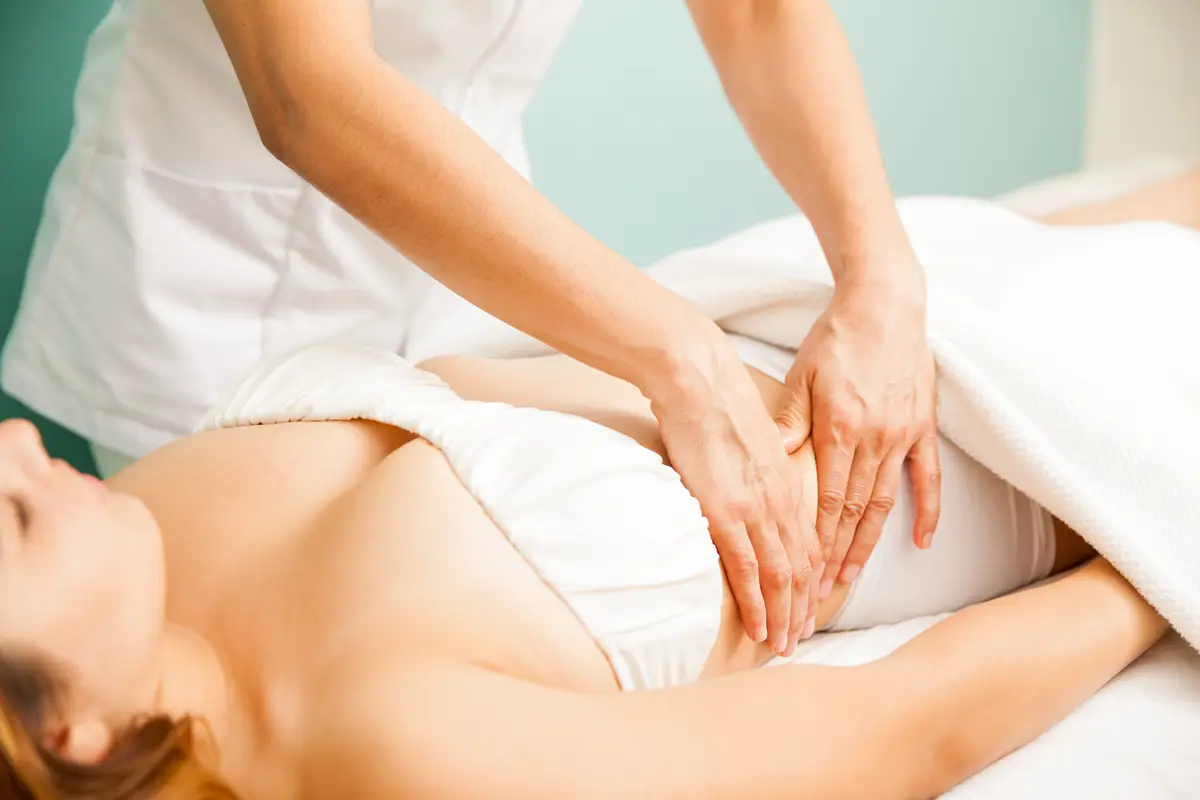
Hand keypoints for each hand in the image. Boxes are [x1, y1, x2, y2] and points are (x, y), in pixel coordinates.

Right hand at [648, 329, 823, 656]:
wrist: (698, 379)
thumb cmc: (716, 399)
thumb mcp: (752, 435)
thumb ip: (759, 465)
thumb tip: (750, 482)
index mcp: (788, 480)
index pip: (808, 540)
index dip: (811, 577)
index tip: (808, 604)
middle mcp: (782, 499)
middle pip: (801, 566)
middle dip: (801, 608)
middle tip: (799, 638)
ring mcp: (757, 508)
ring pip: (781, 576)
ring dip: (785, 615)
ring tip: (783, 644)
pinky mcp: (729, 513)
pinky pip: (749, 570)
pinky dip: (757, 604)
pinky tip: (760, 627)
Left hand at [775, 278, 940, 596]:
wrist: (886, 304)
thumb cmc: (836, 337)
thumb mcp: (801, 374)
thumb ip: (789, 421)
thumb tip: (772, 461)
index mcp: (839, 427)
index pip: (826, 500)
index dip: (815, 541)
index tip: (802, 573)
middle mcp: (874, 438)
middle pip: (853, 511)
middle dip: (835, 556)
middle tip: (819, 595)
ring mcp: (902, 435)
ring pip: (885, 502)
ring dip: (868, 543)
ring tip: (851, 580)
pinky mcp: (923, 427)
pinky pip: (929, 477)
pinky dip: (928, 511)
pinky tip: (923, 542)